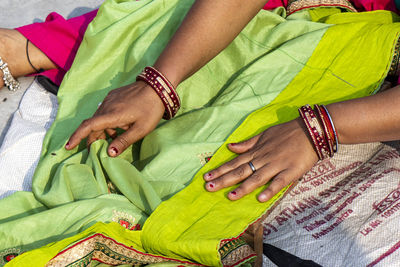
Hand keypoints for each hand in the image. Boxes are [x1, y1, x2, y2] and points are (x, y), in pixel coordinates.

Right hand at [65, 81, 164, 156]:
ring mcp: (109, 99)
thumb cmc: (151, 110)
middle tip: (97, 151)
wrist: (157, 87)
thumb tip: (109, 153)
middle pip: (93, 124)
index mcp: (111, 115)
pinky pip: (105, 111)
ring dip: (102, 130)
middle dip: (93, 138)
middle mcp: (106, 106)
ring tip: (113, 139)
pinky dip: (107, 121)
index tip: (68, 146)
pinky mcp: (114, 96)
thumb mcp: (140, 130)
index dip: (77, 137)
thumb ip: (124, 141)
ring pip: (99, 118)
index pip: (88, 126)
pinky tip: (119, 127)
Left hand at [203, 118, 317, 201]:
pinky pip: (279, 182)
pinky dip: (270, 190)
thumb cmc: (286, 133)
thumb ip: (247, 144)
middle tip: (209, 188)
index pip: (234, 162)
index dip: (220, 170)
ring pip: (256, 178)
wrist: (310, 131)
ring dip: (243, 188)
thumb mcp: (263, 135)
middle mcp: (262, 159)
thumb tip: (230, 147)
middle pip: (240, 171)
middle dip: (224, 180)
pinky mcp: (290, 172)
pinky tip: (260, 198)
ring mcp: (276, 165)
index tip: (206, 177)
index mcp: (256, 151)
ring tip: (230, 196)